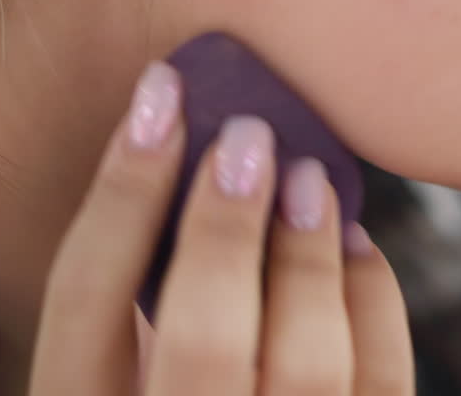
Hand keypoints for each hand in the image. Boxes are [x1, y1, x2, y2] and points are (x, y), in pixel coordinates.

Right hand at [28, 61, 413, 395]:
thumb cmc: (172, 395)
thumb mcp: (120, 374)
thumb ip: (140, 308)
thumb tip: (205, 172)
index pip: (82, 299)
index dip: (121, 189)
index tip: (162, 95)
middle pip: (200, 335)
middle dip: (227, 223)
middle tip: (250, 135)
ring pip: (306, 364)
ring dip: (309, 255)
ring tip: (311, 179)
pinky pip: (377, 379)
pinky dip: (372, 300)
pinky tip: (355, 247)